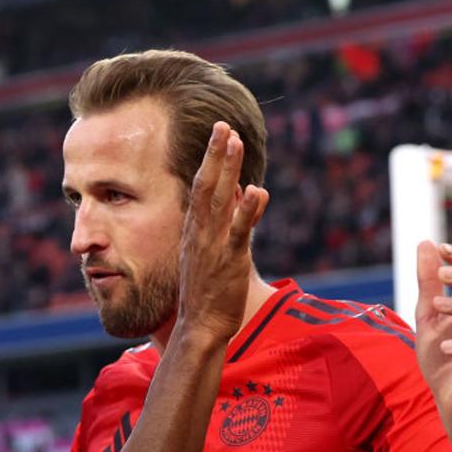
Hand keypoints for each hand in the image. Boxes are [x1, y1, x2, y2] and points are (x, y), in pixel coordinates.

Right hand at [175, 122, 267, 342]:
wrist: (200, 325)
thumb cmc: (206, 291)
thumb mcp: (211, 252)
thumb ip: (227, 222)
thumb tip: (241, 194)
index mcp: (194, 229)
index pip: (201, 187)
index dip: (211, 159)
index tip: (221, 133)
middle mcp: (200, 232)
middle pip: (206, 185)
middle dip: (215, 154)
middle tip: (223, 125)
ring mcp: (213, 245)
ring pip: (220, 200)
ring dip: (228, 170)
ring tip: (235, 142)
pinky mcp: (230, 261)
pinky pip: (238, 232)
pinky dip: (247, 211)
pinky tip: (257, 190)